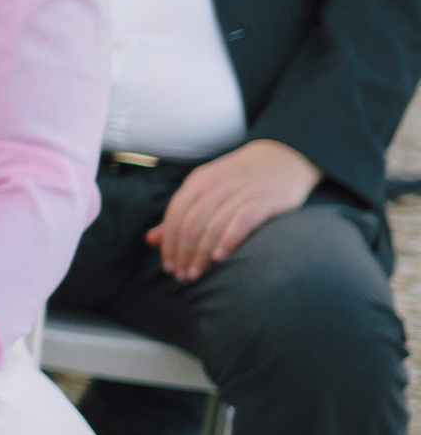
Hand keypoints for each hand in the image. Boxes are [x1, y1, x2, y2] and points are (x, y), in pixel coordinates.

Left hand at [149, 138, 318, 281]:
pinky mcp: (265, 200)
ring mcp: (240, 192)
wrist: (283, 158)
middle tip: (181, 277)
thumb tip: (151, 240)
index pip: (175, 216)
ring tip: (196, 274)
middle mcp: (216, 186)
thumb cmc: (239, 179)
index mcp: (197, 182)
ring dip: (201, 254)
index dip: (169, 244)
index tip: (168, 266)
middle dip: (183, 254)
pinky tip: (219, 258)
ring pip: (213, 227)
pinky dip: (228, 240)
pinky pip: (242, 222)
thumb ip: (180, 215)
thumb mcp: (205, 190)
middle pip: (191, 225)